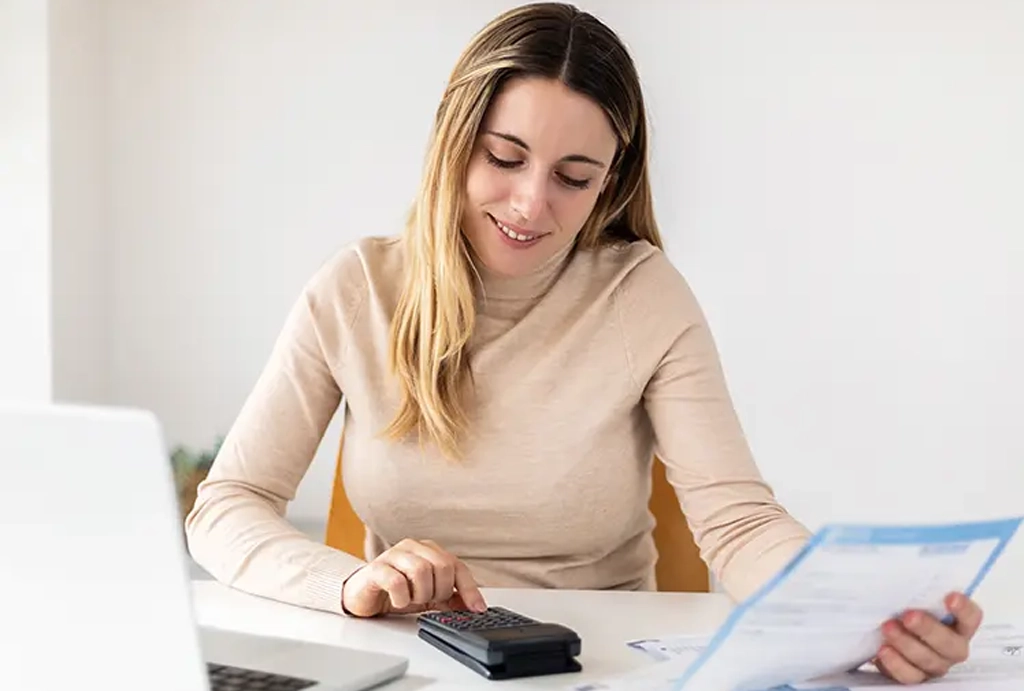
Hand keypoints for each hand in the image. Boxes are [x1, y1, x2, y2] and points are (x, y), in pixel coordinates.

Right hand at [340, 538, 486, 617]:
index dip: (469, 589)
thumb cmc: (395, 591)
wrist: (362, 595)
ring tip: (411, 600)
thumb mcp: (428, 596)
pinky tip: (398, 601)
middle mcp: (413, 548)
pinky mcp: (376, 568)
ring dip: (420, 594)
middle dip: (439, 591)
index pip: (457, 565)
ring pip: (421, 571)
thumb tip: (473, 605)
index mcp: (428, 550)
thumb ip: (450, 597)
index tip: (477, 609)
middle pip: (442, 566)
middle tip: (428, 601)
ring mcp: (393, 555)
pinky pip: (396, 582)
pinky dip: (402, 598)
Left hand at [873, 592, 981, 683]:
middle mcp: (951, 647)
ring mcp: (934, 663)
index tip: (950, 597)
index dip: (964, 609)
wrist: (883, 635)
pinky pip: (909, 675)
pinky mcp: (915, 676)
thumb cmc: (903, 612)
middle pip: (951, 644)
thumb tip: (904, 569)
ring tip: (888, 628)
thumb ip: (915, 591)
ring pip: (929, 660)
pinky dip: (896, 663)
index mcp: (957, 625)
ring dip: (907, 644)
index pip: (971, 617)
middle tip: (909, 616)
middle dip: (929, 629)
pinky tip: (884, 650)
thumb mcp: (909, 598)